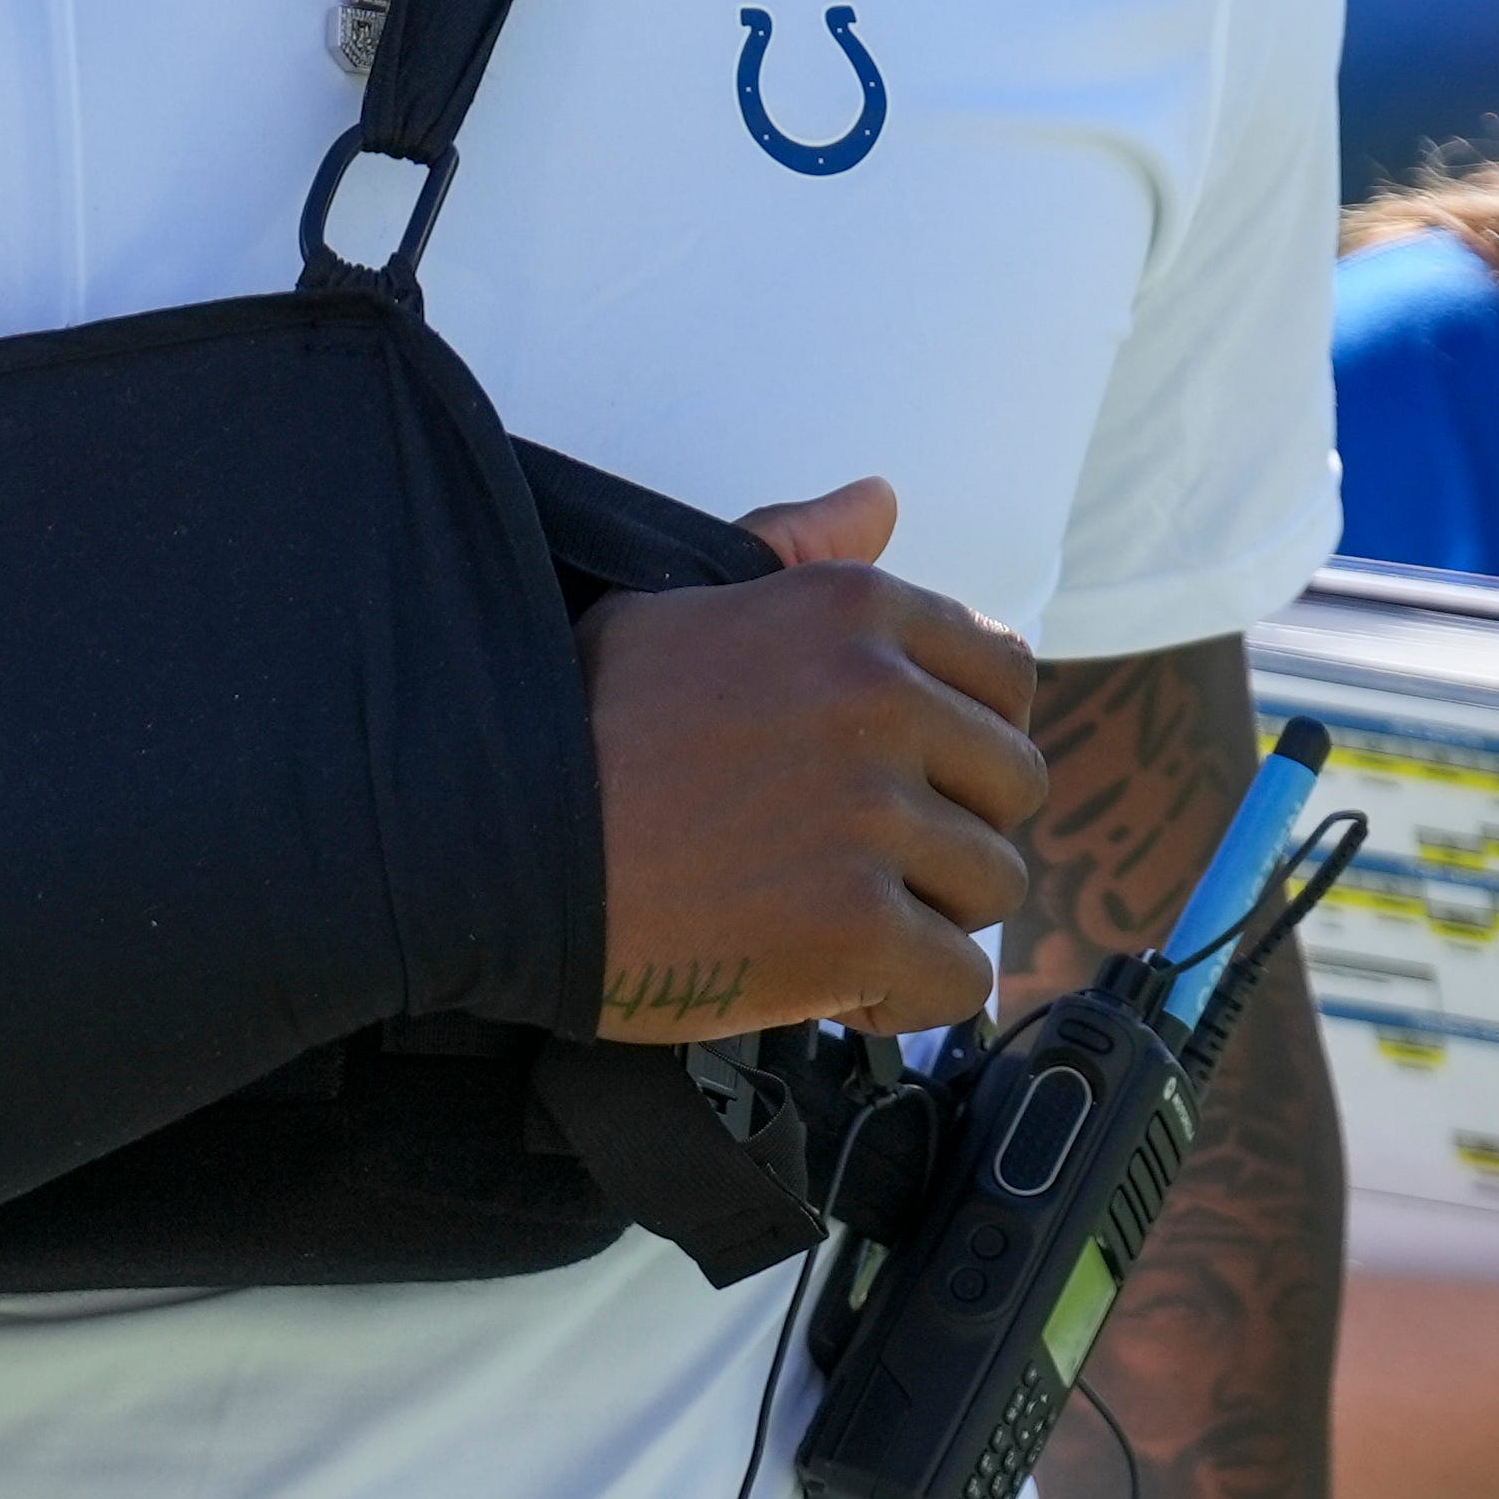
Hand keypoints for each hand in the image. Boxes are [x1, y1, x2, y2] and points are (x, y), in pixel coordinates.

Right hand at [579, 477, 1043, 1040]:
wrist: (486, 843)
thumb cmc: (574, 728)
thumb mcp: (681, 604)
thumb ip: (795, 555)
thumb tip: (879, 499)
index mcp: (852, 610)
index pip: (1006, 675)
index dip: (964, 742)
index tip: (905, 779)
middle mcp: (880, 697)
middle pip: (1012, 786)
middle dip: (949, 831)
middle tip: (857, 858)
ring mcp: (872, 814)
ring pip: (992, 886)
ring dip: (924, 916)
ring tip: (829, 916)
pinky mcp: (853, 926)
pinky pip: (955, 982)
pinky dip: (899, 998)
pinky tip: (827, 981)